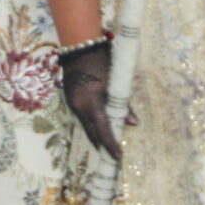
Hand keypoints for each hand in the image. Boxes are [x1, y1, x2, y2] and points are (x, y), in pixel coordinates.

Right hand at [60, 40, 120, 160]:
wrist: (80, 47)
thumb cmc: (101, 62)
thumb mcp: (115, 84)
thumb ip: (123, 105)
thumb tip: (133, 123)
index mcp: (91, 104)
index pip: (102, 131)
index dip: (111, 145)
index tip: (118, 157)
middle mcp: (79, 107)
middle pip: (91, 133)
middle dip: (102, 145)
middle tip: (112, 156)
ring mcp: (73, 103)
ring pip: (86, 125)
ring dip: (96, 134)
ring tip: (106, 144)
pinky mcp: (71, 98)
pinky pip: (82, 116)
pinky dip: (91, 123)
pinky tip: (98, 126)